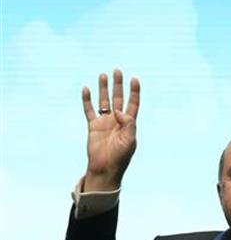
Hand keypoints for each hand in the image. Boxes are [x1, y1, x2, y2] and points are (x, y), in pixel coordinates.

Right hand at [81, 69, 139, 190]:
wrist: (106, 168)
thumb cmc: (121, 156)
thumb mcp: (129, 140)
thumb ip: (128, 123)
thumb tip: (118, 110)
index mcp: (129, 123)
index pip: (133, 103)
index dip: (134, 91)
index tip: (134, 79)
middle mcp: (117, 120)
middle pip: (118, 98)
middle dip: (118, 85)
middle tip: (117, 71)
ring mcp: (104, 122)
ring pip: (104, 101)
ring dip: (103, 89)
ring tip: (102, 75)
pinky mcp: (93, 126)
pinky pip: (89, 110)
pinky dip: (87, 100)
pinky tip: (86, 89)